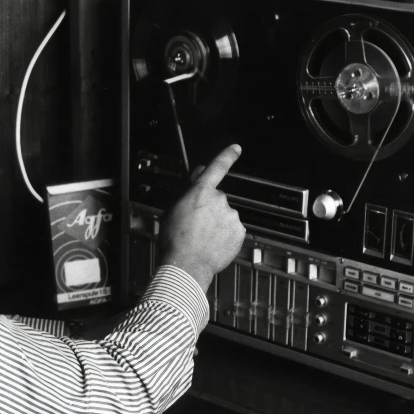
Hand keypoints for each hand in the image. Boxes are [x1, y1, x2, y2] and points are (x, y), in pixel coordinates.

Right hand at [157, 144, 246, 292]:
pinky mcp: (239, 232)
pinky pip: (232, 229)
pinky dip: (225, 235)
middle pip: (217, 199)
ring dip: (217, 223)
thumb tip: (198, 177)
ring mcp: (231, 216)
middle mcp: (219, 201)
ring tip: (203, 237)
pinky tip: (212, 243)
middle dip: (210, 208)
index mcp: (201, 192)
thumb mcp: (174, 209)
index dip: (227, 156)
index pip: (217, 167)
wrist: (186, 264)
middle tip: (197, 224)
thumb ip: (189, 191)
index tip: (236, 149)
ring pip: (225, 215)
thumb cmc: (175, 239)